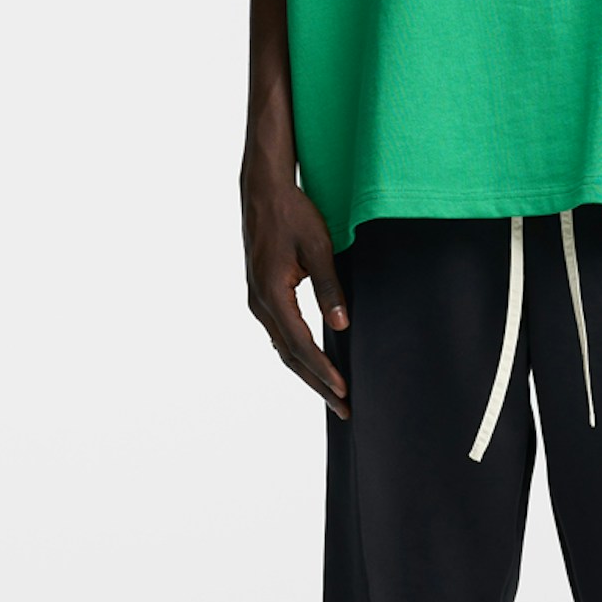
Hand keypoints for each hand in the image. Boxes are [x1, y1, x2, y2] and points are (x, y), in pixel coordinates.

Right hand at [241, 166, 349, 418]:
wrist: (263, 192)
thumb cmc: (293, 215)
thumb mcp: (318, 248)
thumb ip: (330, 288)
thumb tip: (341, 325)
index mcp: (272, 294)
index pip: (300, 344)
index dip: (323, 371)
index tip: (343, 390)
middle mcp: (259, 303)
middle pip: (289, 356)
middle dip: (317, 385)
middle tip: (344, 409)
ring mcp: (257, 301)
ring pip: (283, 348)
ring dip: (307, 372)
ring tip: (333, 394)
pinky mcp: (261, 295)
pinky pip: (280, 334)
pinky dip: (297, 354)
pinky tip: (313, 364)